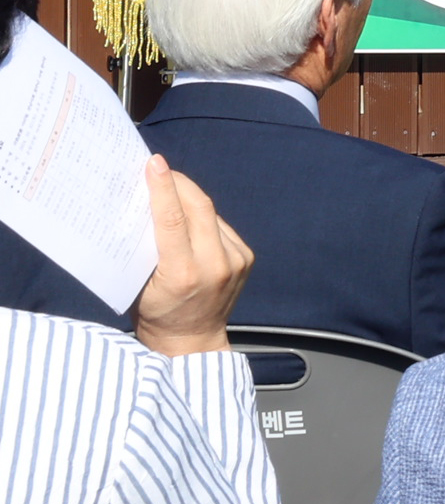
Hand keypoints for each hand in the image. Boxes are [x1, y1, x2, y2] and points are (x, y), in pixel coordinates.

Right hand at [133, 159, 251, 358]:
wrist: (191, 340)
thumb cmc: (156, 313)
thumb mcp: (139, 283)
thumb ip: (145, 248)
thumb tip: (142, 204)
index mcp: (184, 273)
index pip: (173, 220)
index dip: (163, 188)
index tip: (154, 163)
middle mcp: (216, 264)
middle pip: (199, 208)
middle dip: (178, 183)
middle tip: (159, 169)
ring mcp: (236, 260)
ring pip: (211, 214)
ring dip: (190, 198)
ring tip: (170, 188)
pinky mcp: (246, 257)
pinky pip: (221, 227)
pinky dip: (203, 216)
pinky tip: (190, 213)